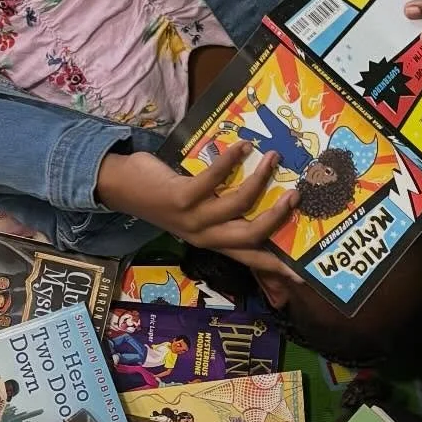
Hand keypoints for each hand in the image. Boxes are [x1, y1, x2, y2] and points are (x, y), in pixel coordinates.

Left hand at [96, 147, 296, 254]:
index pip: (248, 258)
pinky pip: (213, 178)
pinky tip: (243, 145)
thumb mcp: (195, 213)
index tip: (300, 275)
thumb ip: (220, 210)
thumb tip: (253, 192)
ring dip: (259, 180)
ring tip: (273, 157)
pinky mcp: (181, 197)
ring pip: (237, 205)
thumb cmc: (163, 198)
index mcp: (211, 241)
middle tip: (296, 196)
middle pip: (249, 236)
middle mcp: (204, 236)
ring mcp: (192, 218)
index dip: (274, 267)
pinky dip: (231, 160)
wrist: (121, 189)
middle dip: (276, 218)